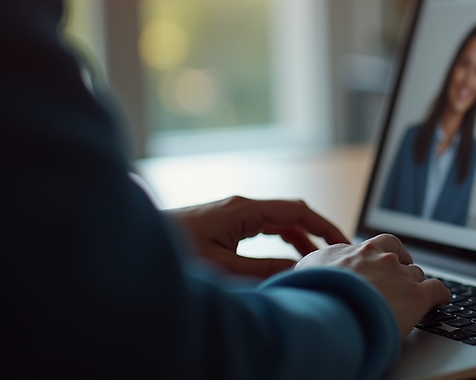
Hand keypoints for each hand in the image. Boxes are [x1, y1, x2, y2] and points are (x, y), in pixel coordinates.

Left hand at [165, 195, 348, 278]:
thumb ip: (265, 270)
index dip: (324, 225)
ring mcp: (231, 213)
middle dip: (316, 232)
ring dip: (298, 239)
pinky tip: (285, 259)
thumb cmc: (174, 256)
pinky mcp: (222, 224)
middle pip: (291, 213)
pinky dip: (280, 242)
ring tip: (315, 261)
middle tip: (335, 253)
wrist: (131, 249)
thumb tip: (298, 270)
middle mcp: (240, 206)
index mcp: (244, 210)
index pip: (298, 210)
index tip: (343, 242)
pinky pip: (262, 228)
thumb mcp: (224, 269)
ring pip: (277, 222)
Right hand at [296, 234, 450, 335]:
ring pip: (418, 276)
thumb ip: (317, 266)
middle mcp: (384, 258)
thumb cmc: (316, 292)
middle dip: (401, 273)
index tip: (387, 261)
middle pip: (402, 261)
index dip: (388, 254)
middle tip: (396, 287)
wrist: (332, 308)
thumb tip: (312, 271)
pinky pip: (437, 291)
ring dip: (414, 287)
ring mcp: (402, 276)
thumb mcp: (307, 270)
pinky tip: (440, 300)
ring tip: (410, 300)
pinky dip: (440, 295)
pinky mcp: (417, 297)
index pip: (383, 244)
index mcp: (361, 250)